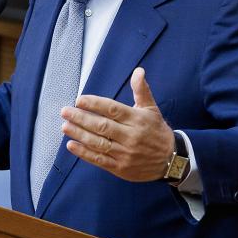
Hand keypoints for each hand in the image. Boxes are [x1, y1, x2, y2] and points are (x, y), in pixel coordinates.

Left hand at [61, 67, 174, 182]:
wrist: (172, 160)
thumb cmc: (157, 131)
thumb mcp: (152, 109)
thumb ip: (141, 90)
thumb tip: (138, 70)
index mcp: (137, 119)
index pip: (112, 109)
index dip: (95, 104)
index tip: (79, 100)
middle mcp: (130, 136)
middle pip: (102, 126)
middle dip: (81, 118)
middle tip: (65, 111)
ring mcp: (125, 153)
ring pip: (98, 143)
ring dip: (79, 134)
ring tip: (65, 126)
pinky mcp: (120, 167)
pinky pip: (99, 159)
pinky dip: (84, 153)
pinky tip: (71, 145)